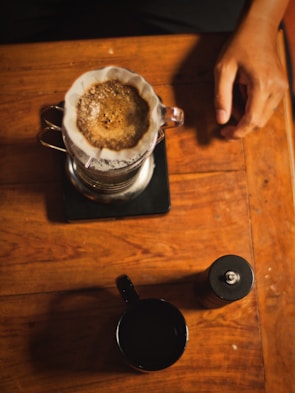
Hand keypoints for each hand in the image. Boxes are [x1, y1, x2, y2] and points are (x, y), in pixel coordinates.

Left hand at [214, 19, 287, 139]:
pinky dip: (253, 108)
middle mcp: (276, 89)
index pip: (251, 120)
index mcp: (262, 85)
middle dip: (241, 125)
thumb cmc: (239, 46)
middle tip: (225, 118)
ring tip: (234, 98)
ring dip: (246, 116)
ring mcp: (281, 88)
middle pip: (259, 122)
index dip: (237, 132)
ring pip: (263, 117)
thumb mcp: (223, 70)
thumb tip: (221, 120)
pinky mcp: (281, 88)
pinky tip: (243, 95)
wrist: (258, 30)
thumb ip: (221, 97)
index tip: (224, 134)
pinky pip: (267, 108)